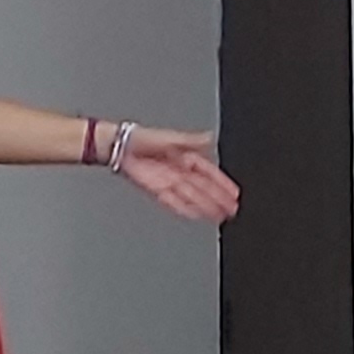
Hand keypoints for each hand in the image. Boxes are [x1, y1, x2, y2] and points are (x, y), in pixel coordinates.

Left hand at [118, 128, 239, 223]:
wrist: (120, 147)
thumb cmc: (141, 138)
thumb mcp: (171, 136)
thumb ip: (191, 140)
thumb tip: (210, 137)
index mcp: (186, 157)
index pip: (209, 172)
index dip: (222, 183)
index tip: (234, 193)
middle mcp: (180, 171)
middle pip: (203, 188)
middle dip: (218, 199)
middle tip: (232, 210)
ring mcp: (170, 182)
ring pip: (191, 196)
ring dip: (206, 207)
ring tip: (220, 217)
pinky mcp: (157, 189)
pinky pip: (173, 201)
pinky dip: (184, 208)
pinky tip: (195, 215)